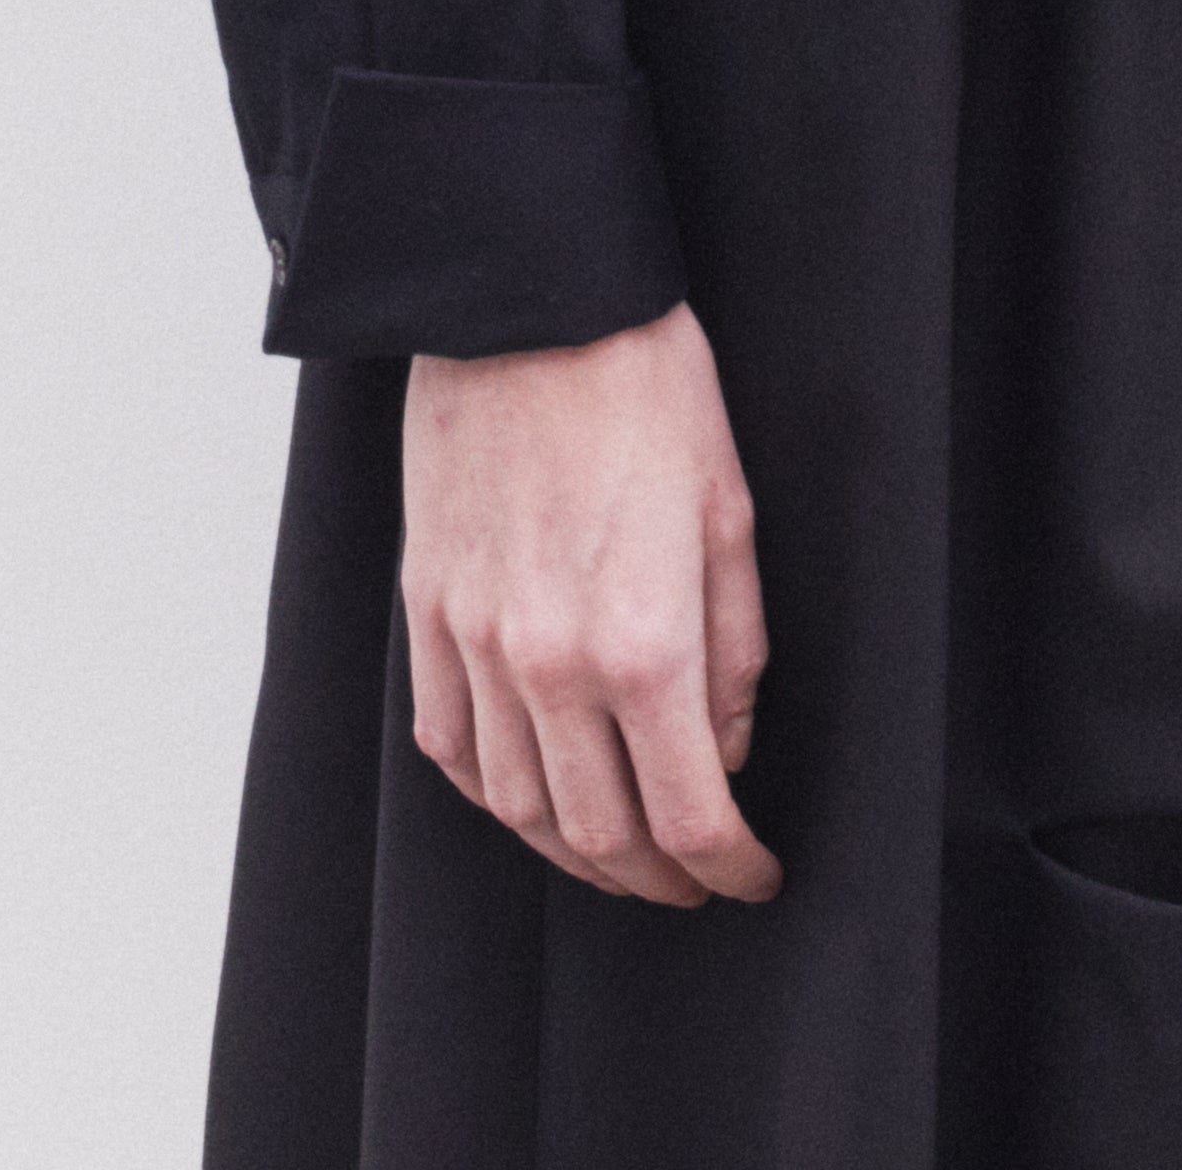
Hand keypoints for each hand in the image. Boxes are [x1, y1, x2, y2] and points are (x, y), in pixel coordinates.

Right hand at [400, 300, 783, 907]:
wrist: (530, 300)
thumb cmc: (644, 384)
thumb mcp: (730, 510)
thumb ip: (734, 650)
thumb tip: (728, 747)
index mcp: (644, 641)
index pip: (689, 816)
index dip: (729, 870)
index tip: (753, 877)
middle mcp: (551, 662)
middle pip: (600, 835)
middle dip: (660, 882)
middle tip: (697, 881)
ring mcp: (476, 641)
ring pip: (517, 807)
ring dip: (574, 853)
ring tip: (620, 853)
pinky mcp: (428, 609)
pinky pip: (447, 743)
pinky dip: (491, 793)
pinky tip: (527, 795)